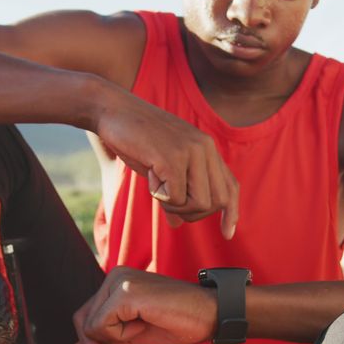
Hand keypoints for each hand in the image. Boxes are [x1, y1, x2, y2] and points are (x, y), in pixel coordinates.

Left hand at [70, 267, 216, 343]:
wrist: (209, 315)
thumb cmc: (177, 323)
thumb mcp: (134, 336)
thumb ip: (105, 342)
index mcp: (116, 282)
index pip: (84, 315)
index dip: (90, 341)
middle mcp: (114, 276)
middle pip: (81, 319)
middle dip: (97, 342)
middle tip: (129, 341)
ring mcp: (119, 281)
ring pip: (91, 324)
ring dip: (115, 337)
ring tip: (144, 325)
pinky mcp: (125, 291)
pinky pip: (103, 325)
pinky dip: (121, 335)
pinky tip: (144, 324)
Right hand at [94, 92, 238, 238]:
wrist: (112, 110)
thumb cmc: (134, 139)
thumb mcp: (161, 167)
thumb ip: (175, 192)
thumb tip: (178, 225)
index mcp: (207, 148)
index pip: (231, 186)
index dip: (232, 212)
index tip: (227, 233)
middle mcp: (205, 147)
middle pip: (218, 201)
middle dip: (193, 214)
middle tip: (168, 204)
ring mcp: (191, 151)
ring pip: (200, 203)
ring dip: (176, 207)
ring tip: (157, 188)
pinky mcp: (173, 157)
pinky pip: (177, 198)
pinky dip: (161, 197)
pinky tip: (150, 176)